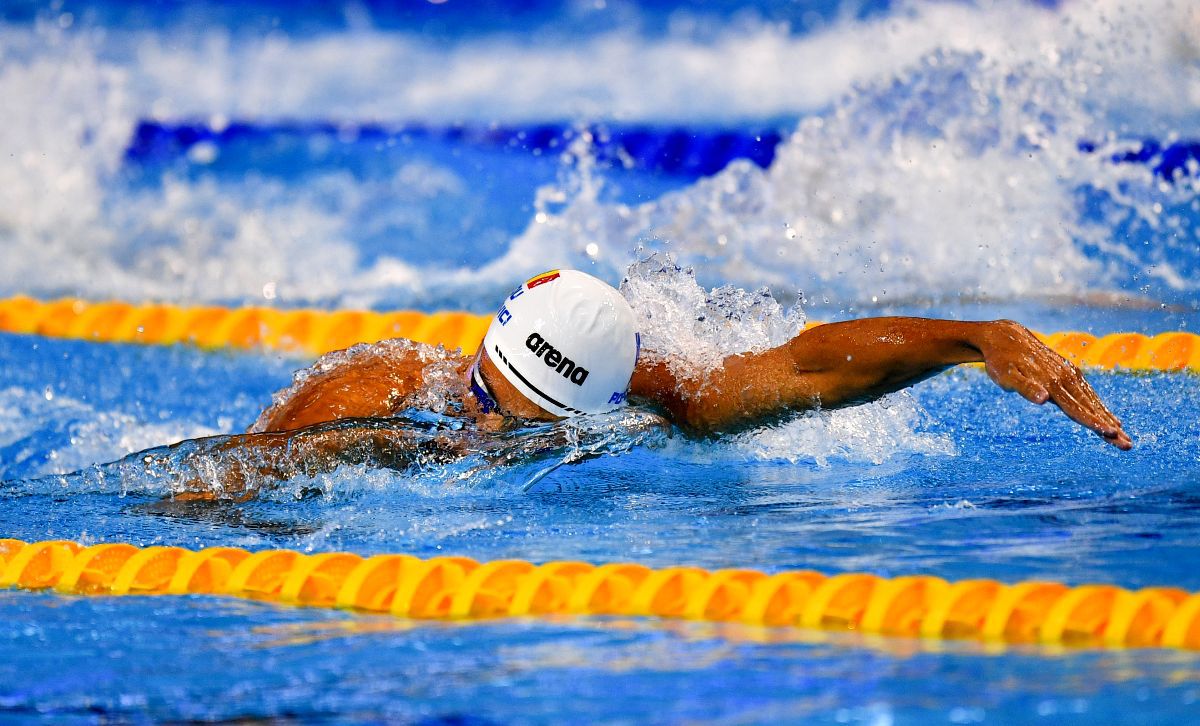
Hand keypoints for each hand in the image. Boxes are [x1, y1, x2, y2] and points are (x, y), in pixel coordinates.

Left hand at [979, 321, 1131, 449]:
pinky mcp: (1069, 372)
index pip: (1076, 408)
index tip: (1111, 434)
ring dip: (1109, 420)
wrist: (1005, 336)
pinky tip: (1111, 419)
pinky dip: (1101, 408)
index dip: (1093, 422)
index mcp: (1052, 383)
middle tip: (1128, 445)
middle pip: (1090, 408)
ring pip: (1093, 402)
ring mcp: (1070, 375)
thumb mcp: (1006, 376)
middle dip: (1109, 427)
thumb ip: (1025, 387)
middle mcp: (1066, 378)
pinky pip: (1089, 394)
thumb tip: (1043, 400)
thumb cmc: (1001, 361)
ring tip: (1124, 439)